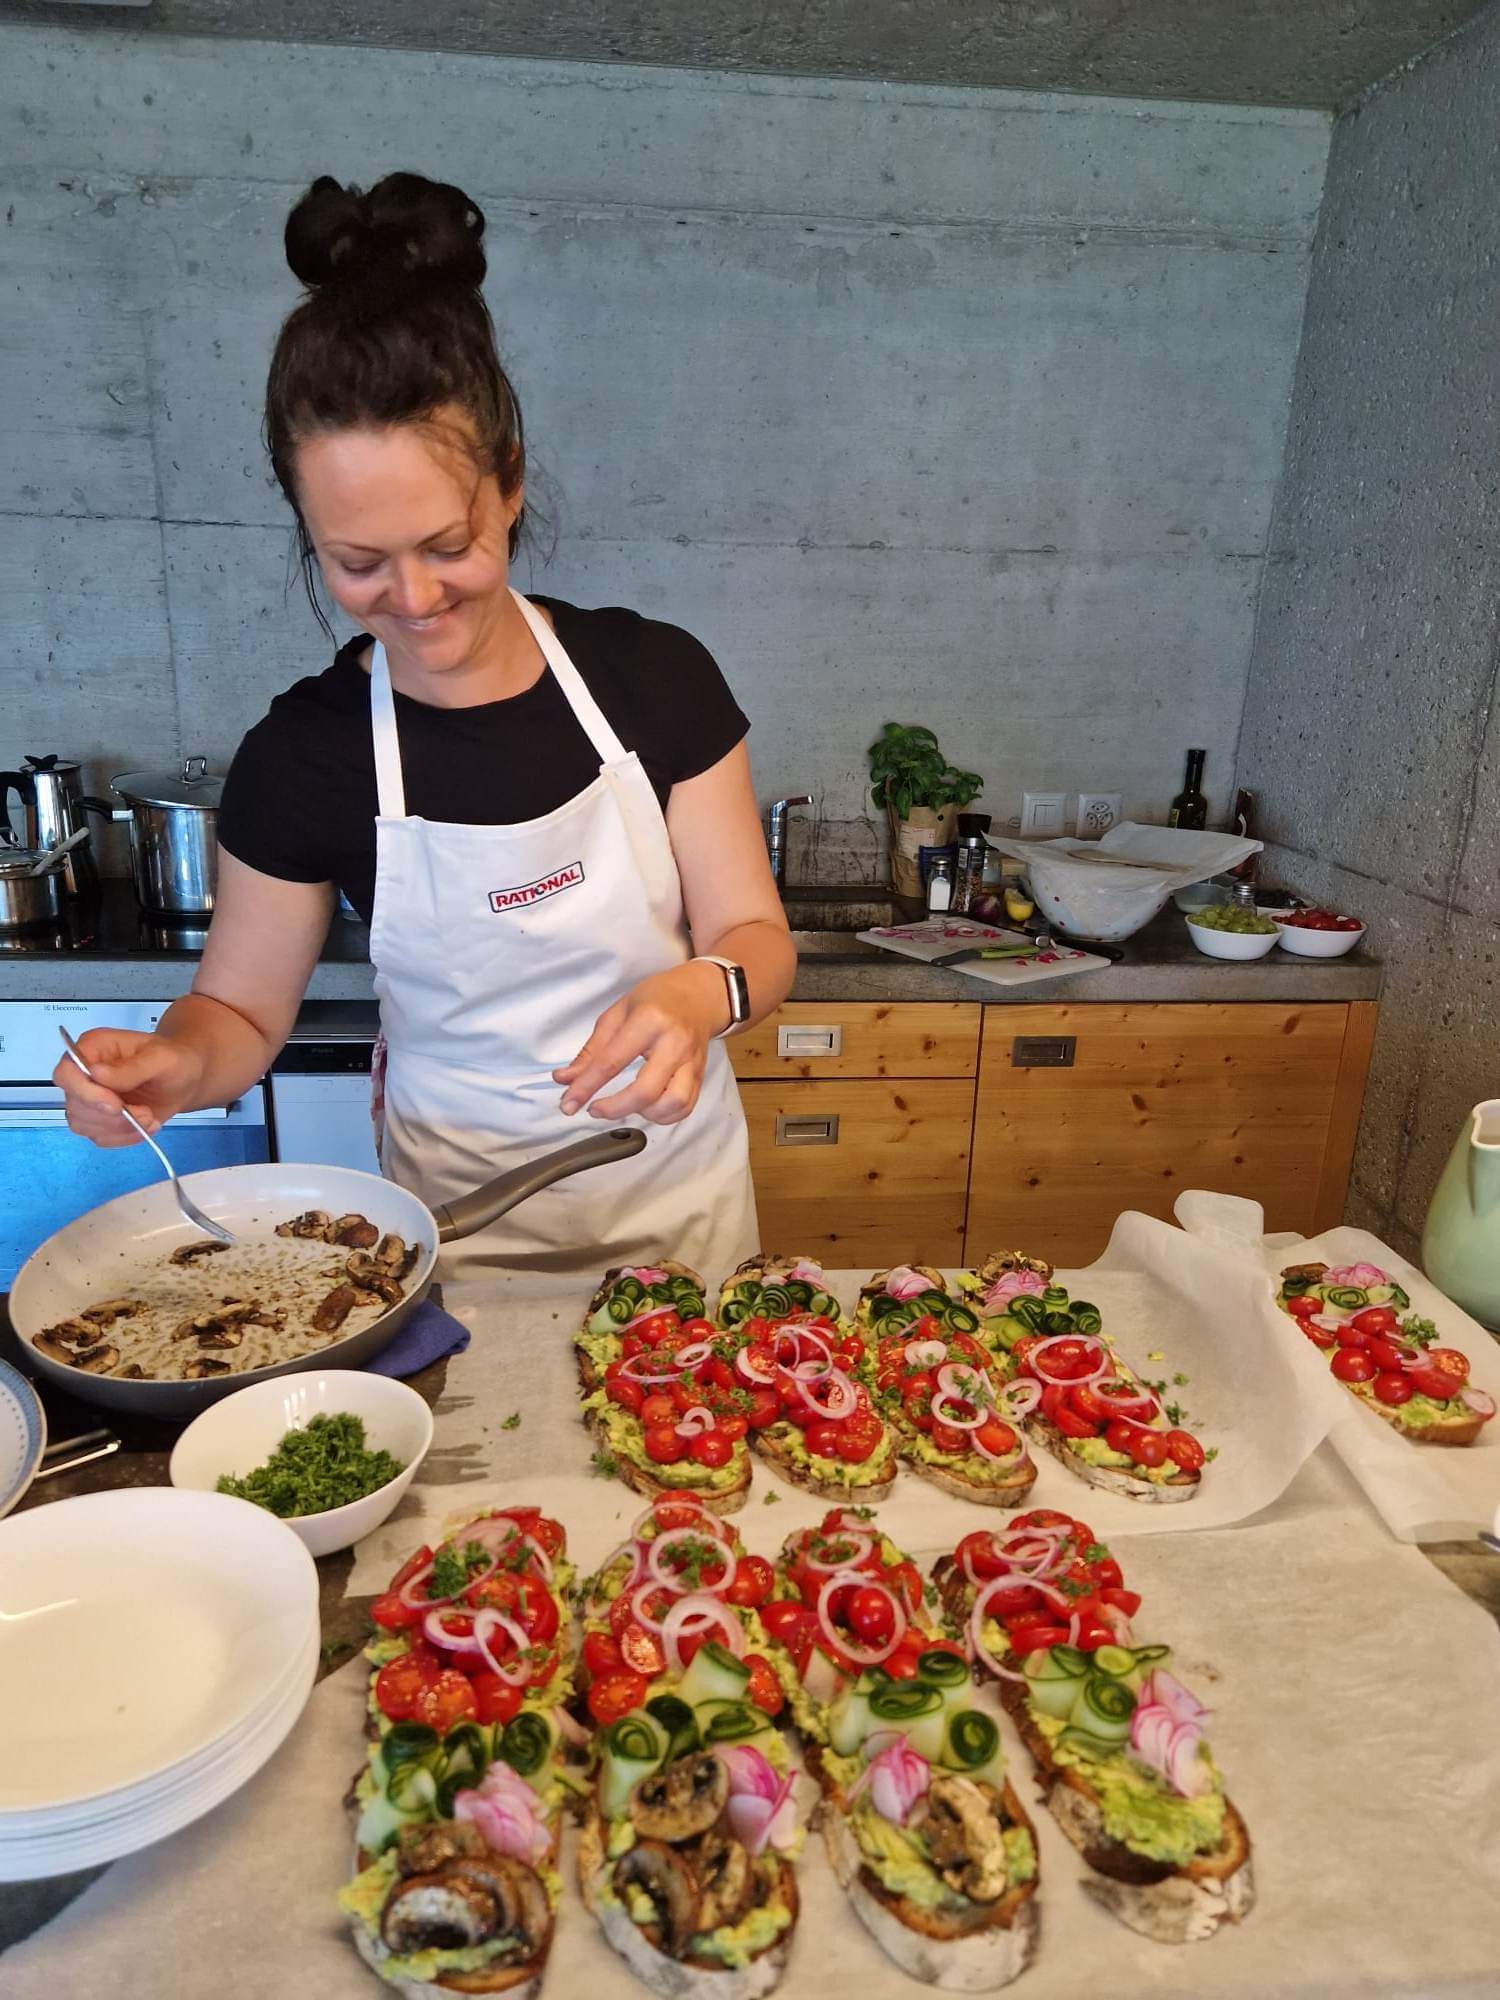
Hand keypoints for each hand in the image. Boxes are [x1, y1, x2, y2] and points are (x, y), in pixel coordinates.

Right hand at [52, 1029, 205, 1147]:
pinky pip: (99, 1137)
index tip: (114, 1105)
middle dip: (111, 1116)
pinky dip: (124, 1137)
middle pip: (74, 1103)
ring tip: (149, 1117)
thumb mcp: (162, 1058)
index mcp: (93, 1047)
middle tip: (145, 1112)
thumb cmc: (174, 1060)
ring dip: (119, 1128)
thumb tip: (96, 1073)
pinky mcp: (98, 1119)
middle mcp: (84, 1073)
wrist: (185, 1080)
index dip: (84, 1093)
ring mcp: (88, 1098)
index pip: (66, 1073)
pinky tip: (144, 1126)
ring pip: (83, 1124)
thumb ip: (131, 1067)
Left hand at [553, 964, 728, 1124]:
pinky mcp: (701, 1074)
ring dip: (645, 1113)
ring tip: (627, 1105)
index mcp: (649, 1020)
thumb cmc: (655, 999)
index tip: (568, 1105)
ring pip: (673, 1103)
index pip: (611, 1062)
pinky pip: (685, 1107)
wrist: (698, 994)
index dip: (586, 1087)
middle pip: (646, 1090)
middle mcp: (674, 1043)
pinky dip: (664, 1116)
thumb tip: (564, 1079)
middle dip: (615, 1108)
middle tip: (595, 1109)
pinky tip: (647, 1107)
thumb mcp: (617, 1014)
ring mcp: (692, 1061)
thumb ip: (591, 1050)